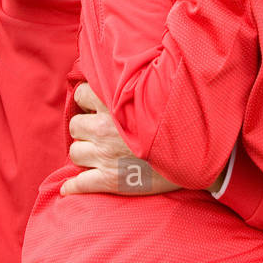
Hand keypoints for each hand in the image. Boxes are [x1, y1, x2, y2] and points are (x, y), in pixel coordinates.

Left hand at [60, 83, 181, 195]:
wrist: (193, 154)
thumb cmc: (178, 120)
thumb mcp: (155, 94)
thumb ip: (134, 85)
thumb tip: (121, 74)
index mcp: (114, 105)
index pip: (81, 95)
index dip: (88, 102)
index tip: (97, 107)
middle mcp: (104, 129)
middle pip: (75, 126)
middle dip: (85, 128)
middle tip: (98, 132)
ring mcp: (105, 156)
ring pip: (75, 152)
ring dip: (84, 153)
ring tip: (98, 153)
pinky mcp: (109, 180)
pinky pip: (81, 183)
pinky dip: (73, 186)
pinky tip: (69, 187)